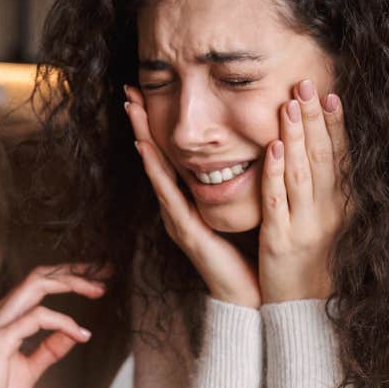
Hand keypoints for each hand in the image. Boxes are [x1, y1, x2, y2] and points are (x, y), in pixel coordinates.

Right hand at [0, 265, 106, 387]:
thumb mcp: (29, 368)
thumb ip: (49, 350)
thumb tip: (74, 335)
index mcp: (6, 318)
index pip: (39, 283)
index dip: (68, 276)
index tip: (98, 279)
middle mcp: (0, 313)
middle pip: (40, 275)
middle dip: (74, 270)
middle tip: (106, 273)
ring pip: (37, 285)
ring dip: (71, 283)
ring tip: (99, 291)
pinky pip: (38, 317)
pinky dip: (64, 322)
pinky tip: (80, 334)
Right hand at [125, 86, 260, 307]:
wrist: (253, 296)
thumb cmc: (253, 253)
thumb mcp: (247, 206)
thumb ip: (242, 181)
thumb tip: (259, 144)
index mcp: (192, 201)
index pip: (172, 156)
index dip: (159, 126)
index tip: (149, 94)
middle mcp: (179, 208)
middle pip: (156, 158)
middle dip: (143, 124)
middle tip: (129, 91)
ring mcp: (178, 220)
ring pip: (157, 171)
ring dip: (143, 139)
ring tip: (133, 110)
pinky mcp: (186, 232)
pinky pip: (169, 195)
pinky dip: (157, 171)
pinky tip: (147, 150)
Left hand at [259, 81, 347, 303]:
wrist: (309, 318)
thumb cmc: (324, 272)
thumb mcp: (339, 232)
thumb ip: (337, 199)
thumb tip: (339, 164)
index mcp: (347, 211)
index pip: (342, 158)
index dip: (336, 125)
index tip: (331, 94)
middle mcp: (330, 215)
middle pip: (322, 157)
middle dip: (315, 119)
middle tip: (306, 84)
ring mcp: (305, 227)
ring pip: (300, 172)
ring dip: (295, 136)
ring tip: (290, 104)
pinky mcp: (279, 241)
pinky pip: (277, 201)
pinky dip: (275, 172)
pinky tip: (271, 147)